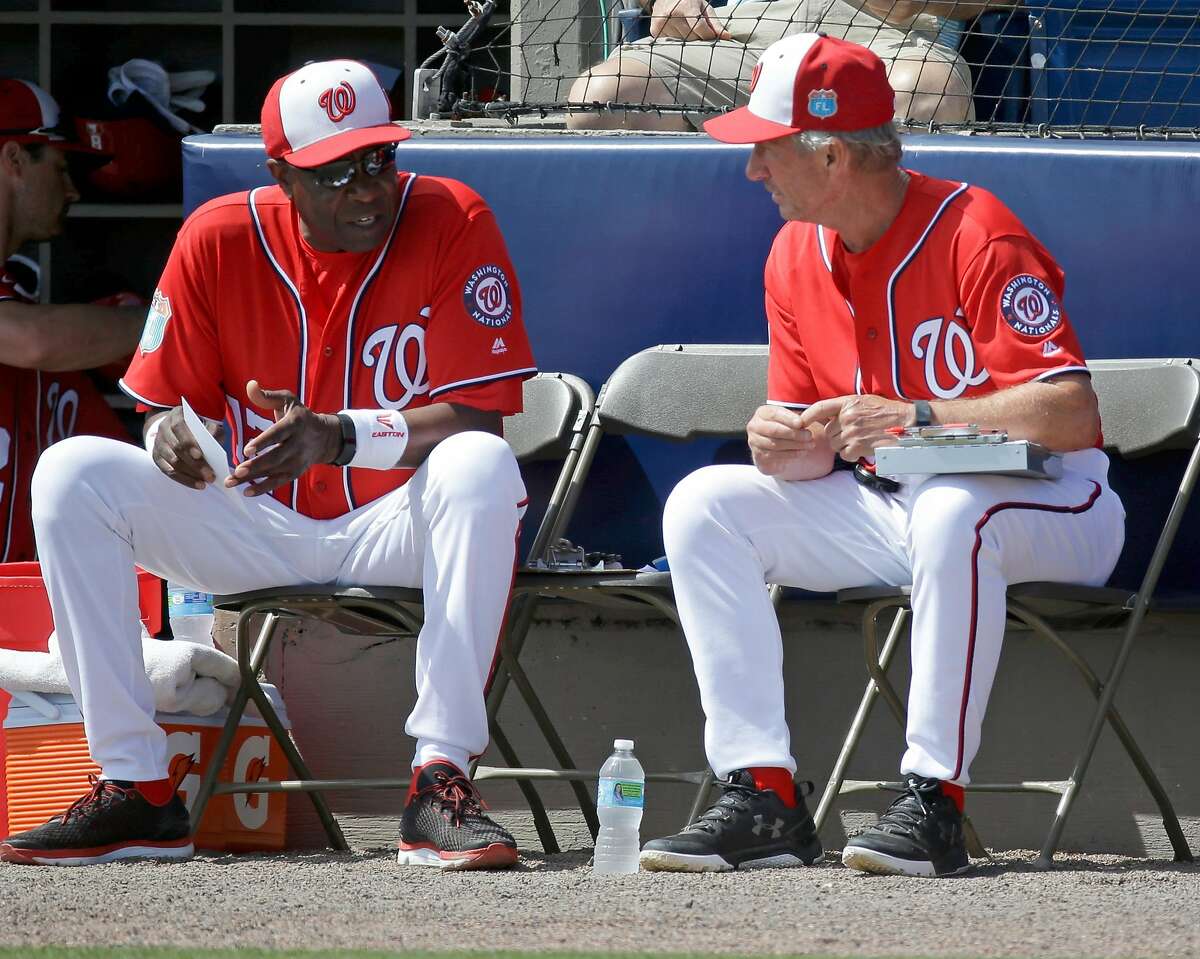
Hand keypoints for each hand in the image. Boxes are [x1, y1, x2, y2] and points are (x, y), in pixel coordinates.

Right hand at [151, 407, 226, 489]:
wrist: (179, 429)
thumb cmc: (200, 427)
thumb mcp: (209, 424)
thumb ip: (213, 430)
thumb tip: (214, 441)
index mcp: (176, 415)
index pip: (179, 427)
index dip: (188, 442)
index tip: (199, 455)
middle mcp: (163, 428)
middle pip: (176, 448)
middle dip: (194, 464)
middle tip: (210, 476)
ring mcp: (158, 443)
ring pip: (171, 462)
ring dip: (190, 474)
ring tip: (205, 482)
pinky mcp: (156, 457)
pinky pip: (168, 471)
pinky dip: (184, 479)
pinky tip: (197, 484)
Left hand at [226, 379, 341, 495]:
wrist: (325, 437)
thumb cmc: (299, 416)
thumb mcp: (288, 400)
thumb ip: (267, 396)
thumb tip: (250, 385)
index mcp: (295, 424)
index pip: (278, 434)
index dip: (263, 442)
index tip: (247, 450)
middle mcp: (298, 444)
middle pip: (275, 457)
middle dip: (256, 466)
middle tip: (237, 471)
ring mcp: (297, 461)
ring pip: (274, 472)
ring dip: (253, 479)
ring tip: (231, 482)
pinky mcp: (295, 472)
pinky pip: (278, 482)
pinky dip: (263, 488)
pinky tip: (247, 492)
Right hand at [650, 0, 731, 40]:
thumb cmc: (688, 1)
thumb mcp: (703, 7)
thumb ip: (715, 23)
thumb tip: (727, 37)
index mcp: (686, 6)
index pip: (700, 28)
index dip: (707, 35)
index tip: (710, 36)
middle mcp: (672, 14)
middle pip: (691, 38)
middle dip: (697, 37)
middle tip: (695, 29)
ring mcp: (662, 23)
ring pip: (681, 42)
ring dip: (686, 39)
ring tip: (683, 27)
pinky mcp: (655, 31)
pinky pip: (671, 43)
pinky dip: (676, 39)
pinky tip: (675, 30)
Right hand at [747, 404, 817, 475]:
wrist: (779, 449)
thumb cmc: (786, 430)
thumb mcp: (791, 419)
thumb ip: (796, 418)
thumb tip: (803, 422)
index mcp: (762, 413)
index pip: (774, 414)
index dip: (788, 418)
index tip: (801, 423)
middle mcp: (754, 426)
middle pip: (774, 430)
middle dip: (794, 433)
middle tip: (809, 436)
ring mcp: (754, 442)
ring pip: (775, 444)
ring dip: (795, 445)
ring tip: (810, 444)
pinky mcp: (758, 456)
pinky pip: (775, 456)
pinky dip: (791, 454)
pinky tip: (802, 452)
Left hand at [799, 394, 910, 461]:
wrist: (907, 422)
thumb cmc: (887, 411)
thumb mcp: (864, 401)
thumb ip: (846, 407)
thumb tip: (827, 416)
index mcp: (848, 403)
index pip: (820, 407)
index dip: (807, 415)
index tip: (800, 422)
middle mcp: (848, 416)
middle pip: (828, 432)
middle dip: (836, 435)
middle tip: (851, 434)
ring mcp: (853, 432)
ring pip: (835, 445)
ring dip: (843, 446)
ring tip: (858, 440)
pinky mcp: (859, 446)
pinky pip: (845, 455)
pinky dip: (851, 454)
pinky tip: (862, 448)